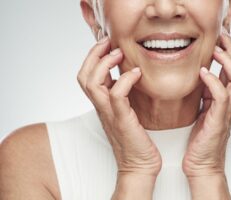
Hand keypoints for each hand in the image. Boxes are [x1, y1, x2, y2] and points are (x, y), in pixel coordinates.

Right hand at [77, 37, 161, 177]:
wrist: (139, 166)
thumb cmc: (136, 140)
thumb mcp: (127, 113)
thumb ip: (124, 97)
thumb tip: (130, 78)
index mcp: (102, 105)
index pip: (87, 76)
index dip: (92, 57)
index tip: (106, 43)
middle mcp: (101, 108)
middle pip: (83, 76)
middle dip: (93, 55)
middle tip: (108, 42)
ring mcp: (109, 114)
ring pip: (93, 83)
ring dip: (104, 64)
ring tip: (119, 54)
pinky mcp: (122, 120)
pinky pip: (117, 95)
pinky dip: (125, 80)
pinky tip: (136, 73)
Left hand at [182, 29, 230, 178]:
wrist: (201, 165)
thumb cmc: (199, 141)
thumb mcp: (201, 111)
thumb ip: (204, 95)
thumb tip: (199, 76)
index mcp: (224, 100)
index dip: (229, 53)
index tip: (218, 40)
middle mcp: (229, 103)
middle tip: (222, 37)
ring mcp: (226, 111)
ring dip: (229, 61)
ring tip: (216, 49)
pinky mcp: (219, 120)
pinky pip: (222, 96)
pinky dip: (214, 81)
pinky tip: (203, 73)